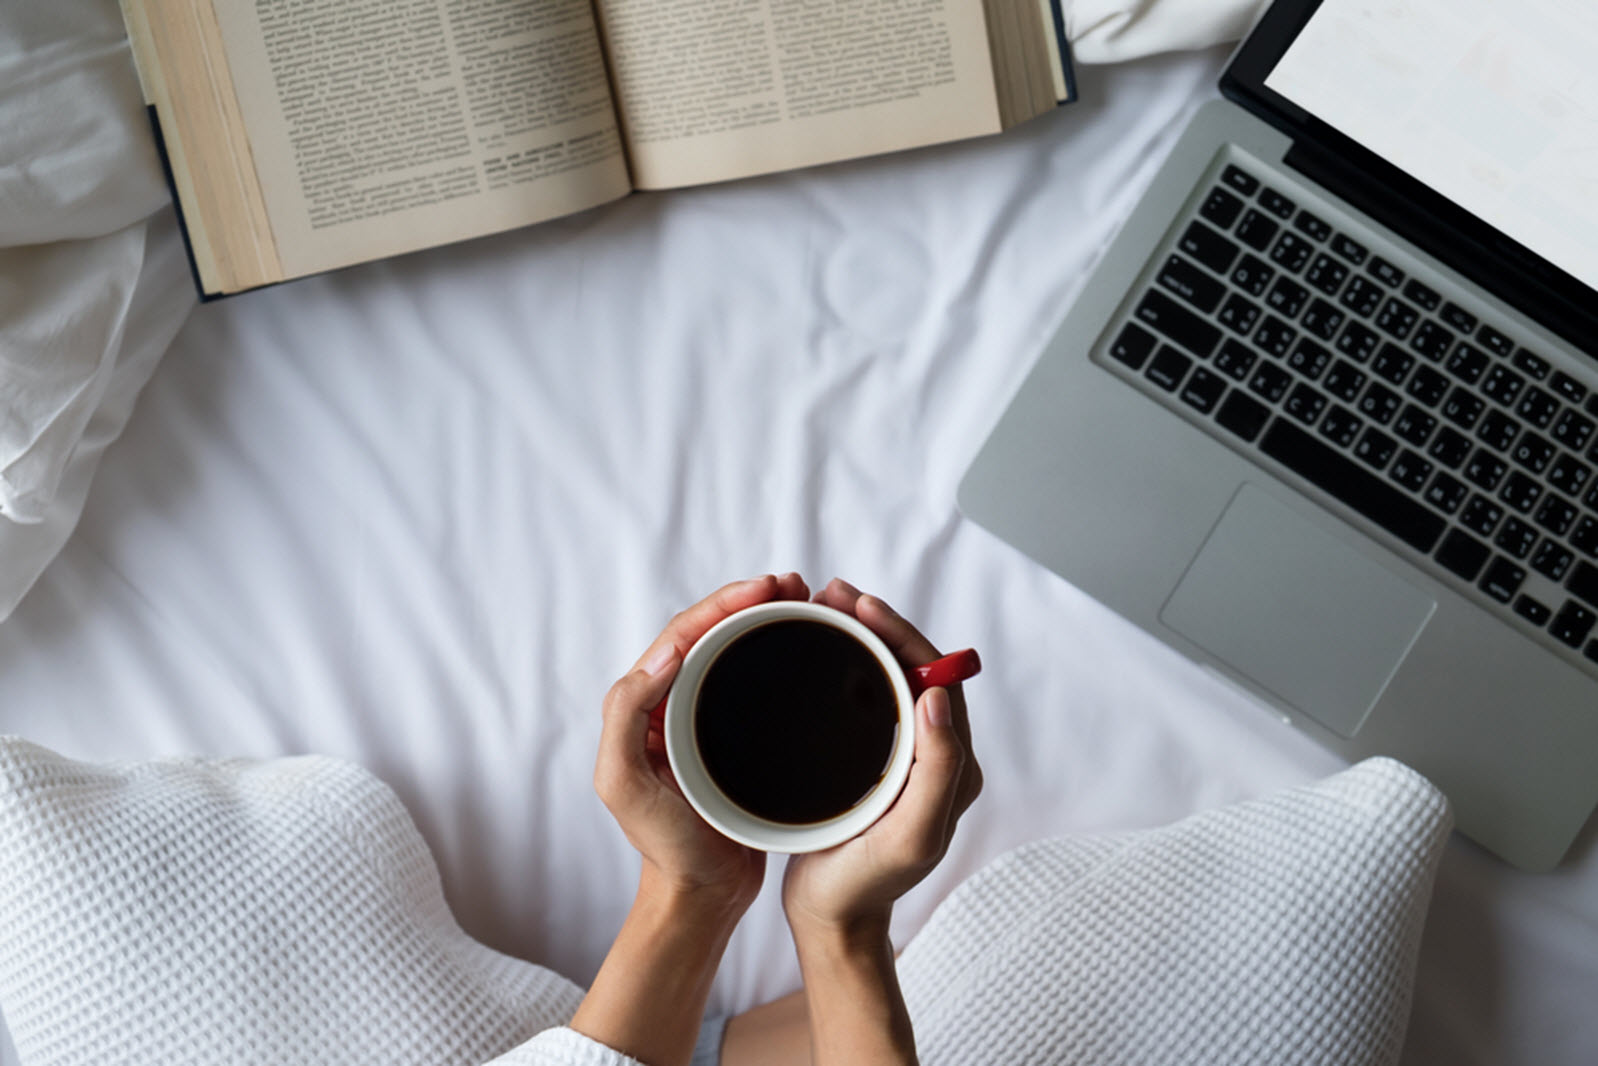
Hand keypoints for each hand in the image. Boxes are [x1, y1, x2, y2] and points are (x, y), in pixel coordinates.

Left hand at [594, 572, 809, 908]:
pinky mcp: (739, 738)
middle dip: (748, 600)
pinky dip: (779, 655)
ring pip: (735, 652)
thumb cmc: (663, 847)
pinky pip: (757, 683)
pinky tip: (810, 647)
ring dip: (767, 620)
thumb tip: (665, 653)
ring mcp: (706, 720)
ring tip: (805, 600)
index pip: (681, 635)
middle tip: (793, 584)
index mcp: (642, 706)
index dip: (721, 604)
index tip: (765, 589)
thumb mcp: (624, 784)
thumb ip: (626, 716)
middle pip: (710, 632)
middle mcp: (671, 704)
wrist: (701, 895)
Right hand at [782, 579, 982, 937]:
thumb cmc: (868, 882)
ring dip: (858, 637)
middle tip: (833, 593)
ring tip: (820, 607)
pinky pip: (865, 697)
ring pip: (887, 676)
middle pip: (912, 667)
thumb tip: (938, 694)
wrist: (832, 919)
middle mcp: (934, 752)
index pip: (936, 676)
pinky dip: (843, 664)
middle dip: (877, 623)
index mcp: (953, 764)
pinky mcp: (871, 760)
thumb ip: (938, 769)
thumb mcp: (912, 833)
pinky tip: (813, 649)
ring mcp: (902, 755)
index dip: (902, 633)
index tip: (861, 606)